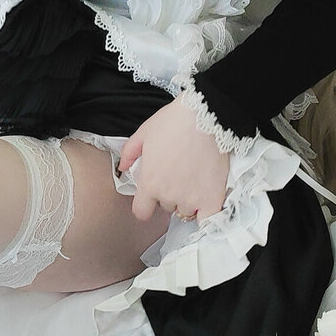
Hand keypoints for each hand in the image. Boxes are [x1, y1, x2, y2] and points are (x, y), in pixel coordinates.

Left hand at [118, 99, 231, 224]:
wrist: (205, 116)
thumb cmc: (174, 122)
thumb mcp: (144, 133)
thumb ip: (129, 153)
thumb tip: (122, 168)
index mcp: (149, 183)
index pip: (141, 212)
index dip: (146, 206)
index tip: (152, 198)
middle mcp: (168, 195)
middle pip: (167, 207)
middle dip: (170, 194)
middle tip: (178, 175)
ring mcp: (191, 198)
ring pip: (187, 210)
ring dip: (189, 200)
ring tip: (195, 179)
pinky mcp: (213, 198)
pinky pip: (208, 219)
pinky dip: (207, 214)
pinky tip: (207, 202)